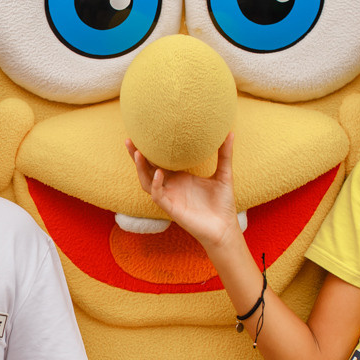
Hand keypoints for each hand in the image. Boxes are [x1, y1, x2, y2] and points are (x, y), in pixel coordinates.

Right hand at [128, 134, 246, 255]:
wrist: (225, 227)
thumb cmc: (223, 203)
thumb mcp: (224, 174)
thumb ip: (224, 154)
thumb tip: (230, 132)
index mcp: (179, 177)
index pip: (159, 160)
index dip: (150, 148)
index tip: (144, 132)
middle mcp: (171, 186)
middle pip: (147, 169)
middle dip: (136, 156)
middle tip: (129, 139)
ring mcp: (169, 197)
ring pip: (146, 182)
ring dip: (141, 169)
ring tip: (138, 153)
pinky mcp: (171, 209)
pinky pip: (158, 196)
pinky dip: (155, 185)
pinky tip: (159, 173)